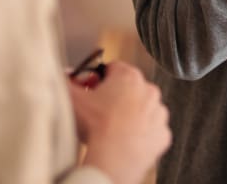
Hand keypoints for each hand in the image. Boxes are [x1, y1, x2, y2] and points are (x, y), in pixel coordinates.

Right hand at [68, 60, 171, 183]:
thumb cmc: (95, 126)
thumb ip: (67, 82)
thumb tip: (63, 74)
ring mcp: (159, 113)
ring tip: (113, 129)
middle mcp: (149, 90)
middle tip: (99, 111)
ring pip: (143, 109)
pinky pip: (151, 131)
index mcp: (129, 76)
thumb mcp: (73, 99)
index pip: (113, 68)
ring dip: (131, 116)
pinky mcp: (163, 134)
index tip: (91, 89)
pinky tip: (126, 141)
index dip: (99, 79)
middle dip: (116, 97)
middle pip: (130, 88)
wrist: (114, 158)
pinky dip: (141, 135)